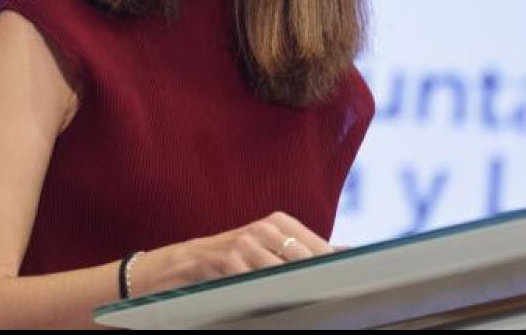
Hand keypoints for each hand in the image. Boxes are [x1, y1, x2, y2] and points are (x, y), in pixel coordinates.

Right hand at [131, 211, 332, 295]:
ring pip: (283, 270)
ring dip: (296, 288)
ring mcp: (245, 242)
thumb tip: (345, 252)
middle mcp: (263, 228)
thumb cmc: (228, 259)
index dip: (332, 267)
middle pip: (305, 258)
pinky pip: (255, 280)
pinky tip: (273, 302)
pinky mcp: (226, 260)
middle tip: (328, 295)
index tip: (346, 283)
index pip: (318, 246)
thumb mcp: (265, 248)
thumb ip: (301, 250)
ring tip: (307, 300)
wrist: (179, 264)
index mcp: (278, 222)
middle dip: (318, 278)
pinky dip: (267, 293)